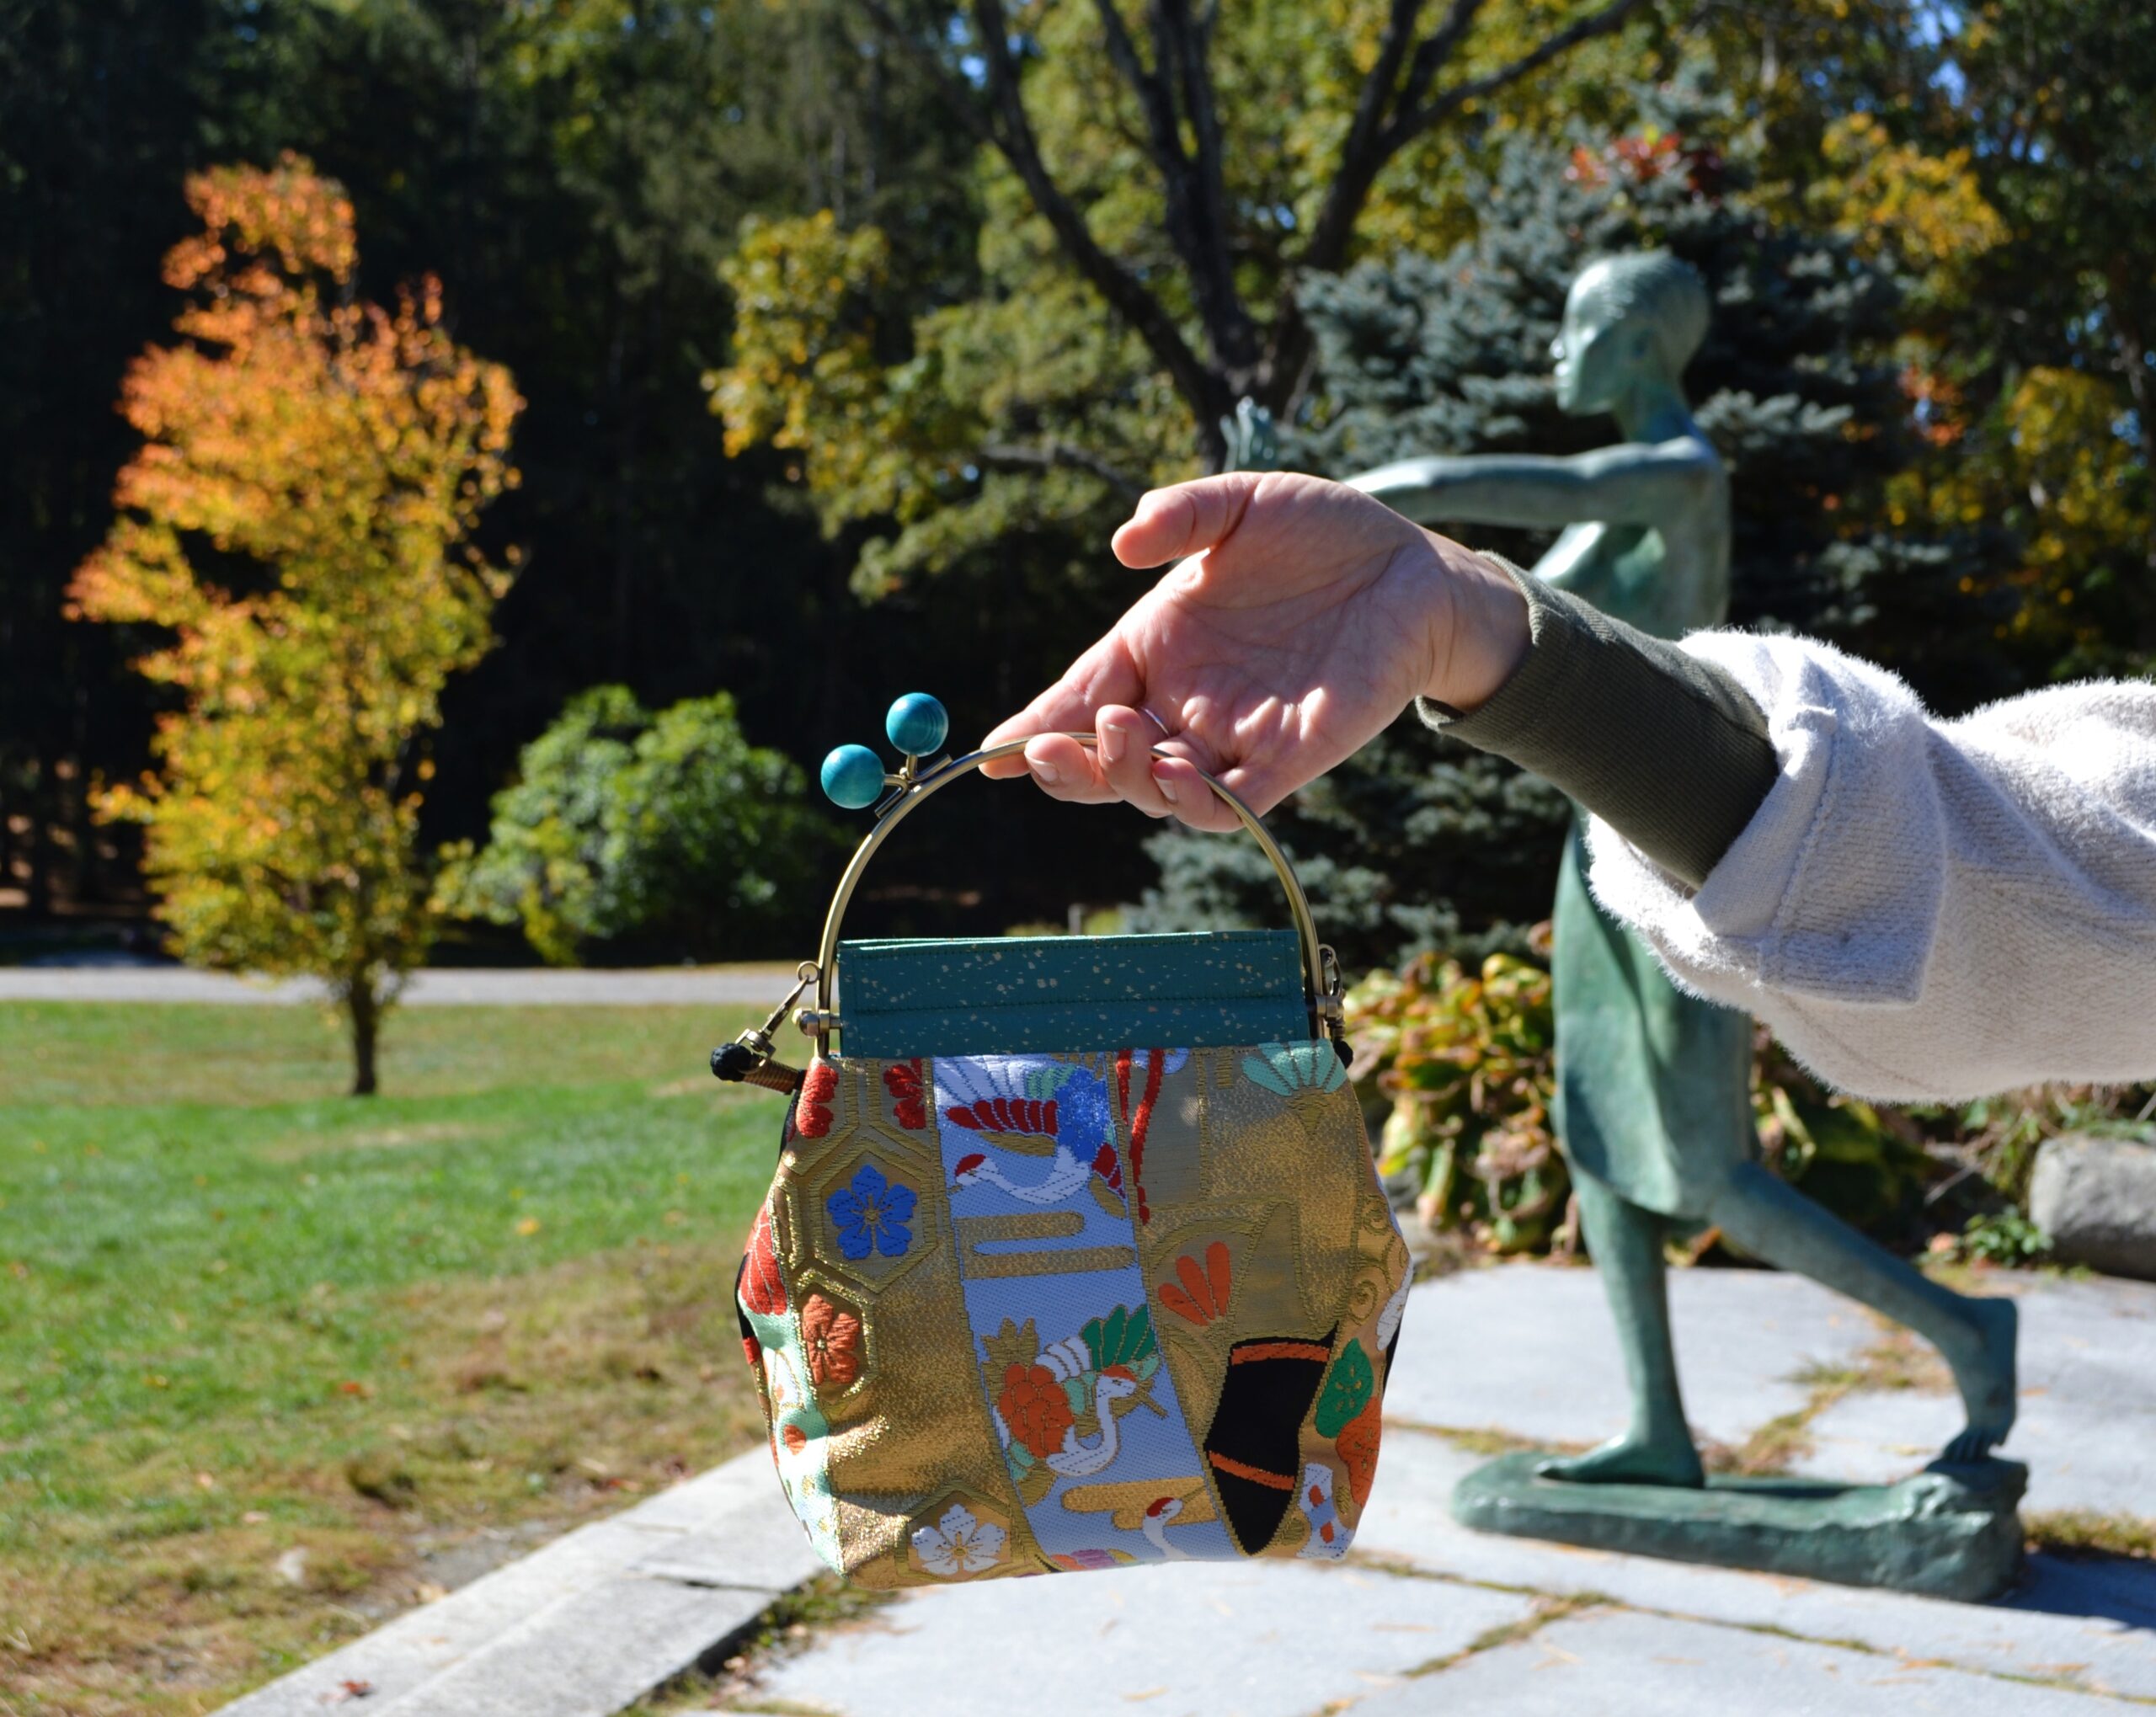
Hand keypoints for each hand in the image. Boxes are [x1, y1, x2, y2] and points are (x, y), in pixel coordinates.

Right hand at [979, 471, 1529, 830]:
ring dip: (1128, 779)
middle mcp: (1181, 703)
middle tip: (1053, 744)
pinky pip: (1234, 807)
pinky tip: (1183, 779)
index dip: (1029, 731)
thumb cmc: (1321, 534)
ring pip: (1158, 791)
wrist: (1413, 568)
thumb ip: (1183, 513)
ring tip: (1121, 735)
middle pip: (1103, 762)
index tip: (990, 750)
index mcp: (1152, 648)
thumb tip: (1125, 541)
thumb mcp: (1244, 504)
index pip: (1073, 701)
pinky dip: (1201, 806)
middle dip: (1067, 765)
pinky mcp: (1288, 761)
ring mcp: (1231, 739)